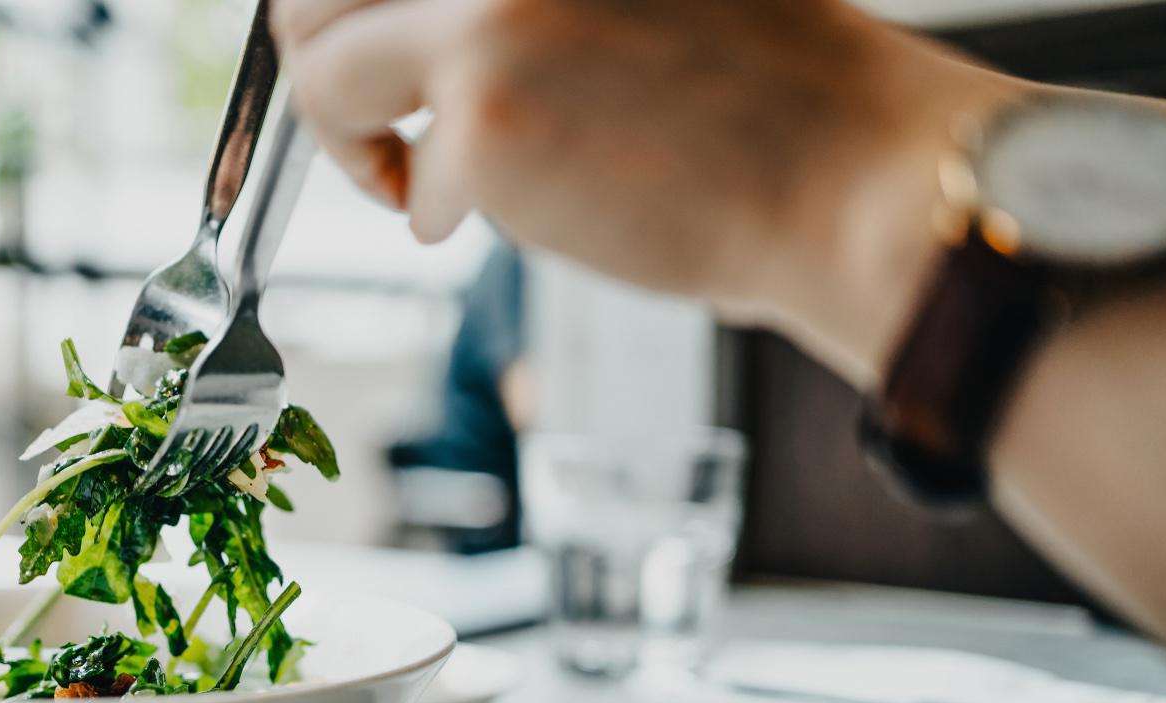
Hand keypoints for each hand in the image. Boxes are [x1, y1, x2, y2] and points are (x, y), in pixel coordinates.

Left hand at [274, 0, 1022, 379]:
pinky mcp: (486, 106)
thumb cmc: (760, 98)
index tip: (371, 43)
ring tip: (411, 173)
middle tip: (370, 113)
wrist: (850, 178)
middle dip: (322, 57)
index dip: (351, 6)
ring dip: (346, 133)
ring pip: (315, 62)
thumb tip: (412, 20)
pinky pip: (392, 170)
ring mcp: (490, 4)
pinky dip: (425, 209)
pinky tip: (486, 218)